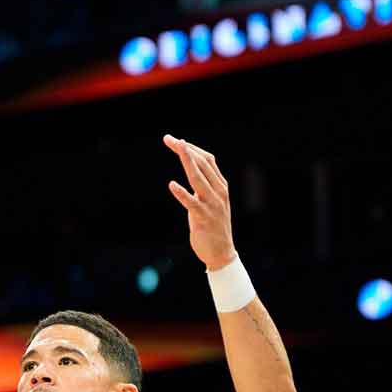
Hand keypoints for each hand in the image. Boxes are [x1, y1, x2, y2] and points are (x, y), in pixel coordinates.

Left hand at [164, 134, 237, 270]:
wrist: (222, 253)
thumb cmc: (212, 225)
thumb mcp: (211, 200)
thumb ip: (204, 184)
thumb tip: (193, 166)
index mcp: (221, 186)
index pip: (207, 160)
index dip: (192, 148)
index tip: (175, 140)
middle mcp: (219, 192)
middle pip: (202, 164)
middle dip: (185, 150)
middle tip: (169, 139)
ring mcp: (212, 204)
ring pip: (198, 178)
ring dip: (187, 162)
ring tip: (177, 149)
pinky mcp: (204, 218)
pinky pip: (192, 203)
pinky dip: (182, 193)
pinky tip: (172, 185)